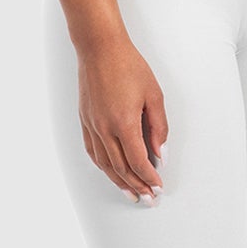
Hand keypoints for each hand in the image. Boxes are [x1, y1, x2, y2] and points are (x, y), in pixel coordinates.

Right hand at [73, 34, 168, 203]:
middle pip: (121, 168)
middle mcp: (104, 128)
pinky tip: (110, 172)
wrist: (100, 48)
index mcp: (124, 122)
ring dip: (119, 182)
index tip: (158, 186)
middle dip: (136, 186)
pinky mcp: (85, 120)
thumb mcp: (154, 95)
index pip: (138, 161)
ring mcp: (92, 125)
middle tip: (148, 198)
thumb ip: (159, 127)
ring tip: (131, 194)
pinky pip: (93, 151)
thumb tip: (161, 152)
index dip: (149, 178)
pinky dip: (103, 166)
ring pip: (105, 164)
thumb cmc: (128, 66)